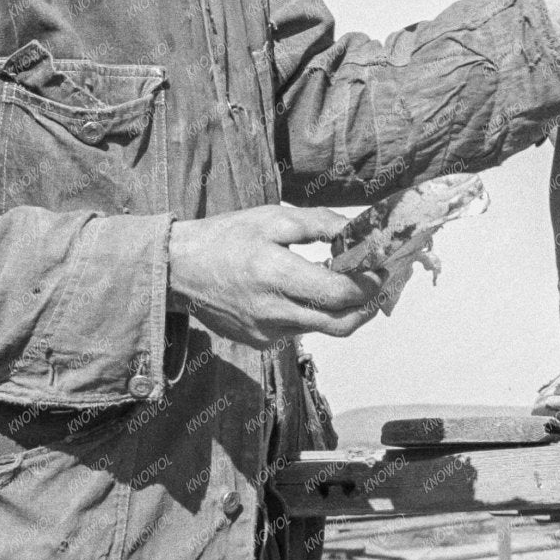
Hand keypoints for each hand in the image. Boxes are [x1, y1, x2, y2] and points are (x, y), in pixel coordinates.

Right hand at [167, 205, 388, 348]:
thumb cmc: (226, 237)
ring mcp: (266, 331)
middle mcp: (272, 310)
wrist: (179, 270)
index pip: (339, 293)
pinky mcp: (260, 341)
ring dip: (343, 309)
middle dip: (368, 305)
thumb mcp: (273, 218)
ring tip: (348, 283)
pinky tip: (309, 292)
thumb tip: (360, 229)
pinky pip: (299, 330)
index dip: (368, 283)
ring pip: (322, 328)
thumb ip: (321, 223)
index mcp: (275, 274)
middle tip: (378, 284)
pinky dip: (314, 313)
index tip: (381, 267)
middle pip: (341, 323)